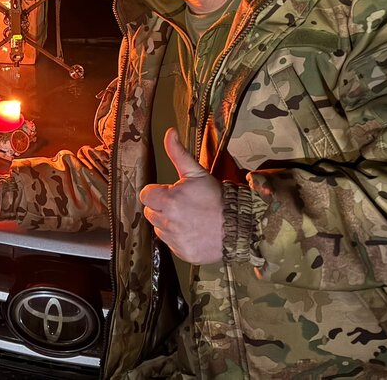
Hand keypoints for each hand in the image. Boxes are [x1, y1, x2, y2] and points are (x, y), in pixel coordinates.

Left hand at [138, 128, 222, 264]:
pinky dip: (178, 239)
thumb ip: (178, 153)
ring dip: (168, 223)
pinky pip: (171, 245)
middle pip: (150, 212)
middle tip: (182, 205)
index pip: (146, 195)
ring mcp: (175, 239)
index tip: (171, 192)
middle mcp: (168, 222)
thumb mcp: (196, 172)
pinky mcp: (183, 253)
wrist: (240, 225)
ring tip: (189, 218)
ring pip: (159, 229)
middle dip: (162, 207)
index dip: (158, 192)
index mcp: (168, 200)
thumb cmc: (217, 197)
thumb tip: (169, 132)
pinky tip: (193, 232)